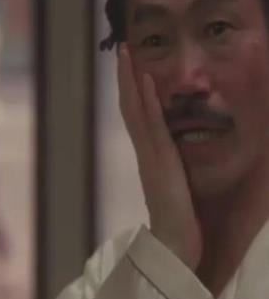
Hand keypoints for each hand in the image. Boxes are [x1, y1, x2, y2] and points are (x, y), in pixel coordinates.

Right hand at [117, 44, 201, 269]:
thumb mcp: (175, 188)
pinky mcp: (159, 160)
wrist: (175, 247)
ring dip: (130, 81)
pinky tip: (145, 79)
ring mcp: (150, 154)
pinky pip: (152, 123)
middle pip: (129, 108)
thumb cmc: (178, 222)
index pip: (136, 117)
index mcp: (149, 157)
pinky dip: (146, 99)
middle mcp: (145, 151)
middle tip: (121, 51)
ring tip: (126, 55)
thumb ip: (170, 171)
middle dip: (125, 79)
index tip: (130, 69)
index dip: (131, 92)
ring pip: (135, 110)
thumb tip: (169, 159)